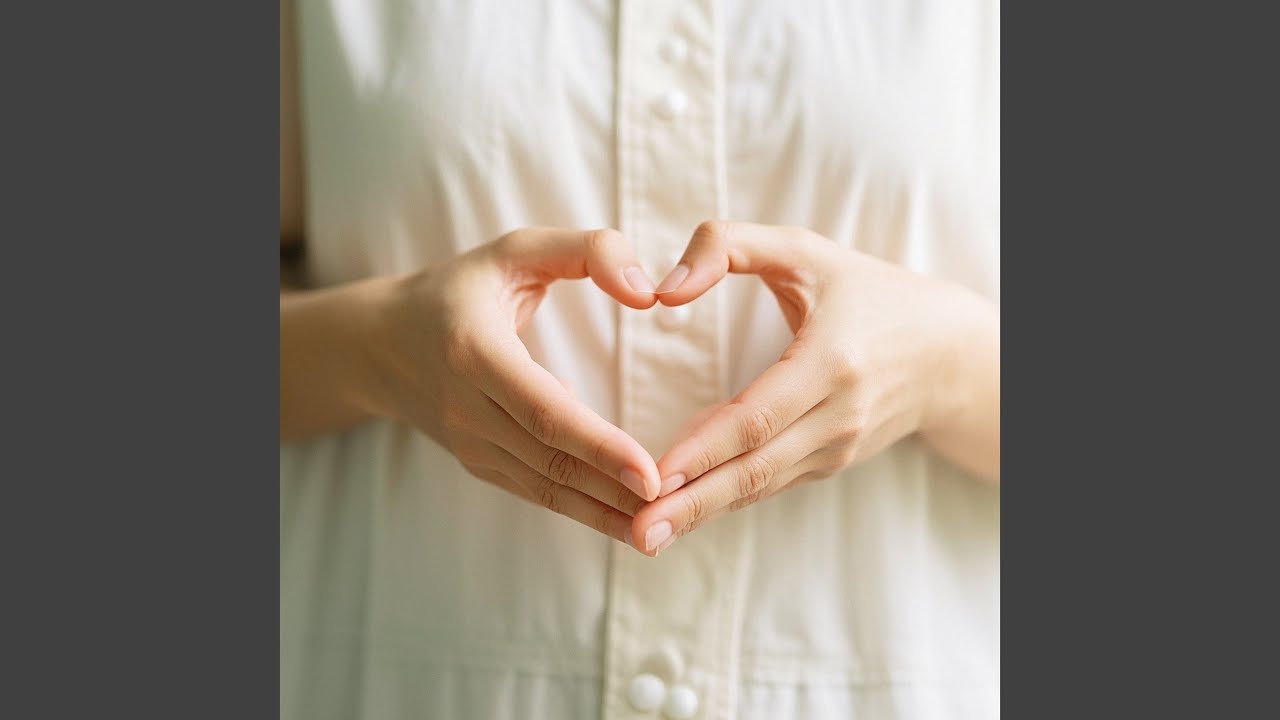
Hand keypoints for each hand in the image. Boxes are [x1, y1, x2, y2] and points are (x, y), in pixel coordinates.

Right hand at [370, 227, 664, 545]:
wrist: (381, 345)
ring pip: (546, 486)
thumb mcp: (516, 249)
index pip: (544, 410)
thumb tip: (646, 290)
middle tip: (675, 509)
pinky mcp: (480, 464)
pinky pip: (537, 492)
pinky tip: (627, 521)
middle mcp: (466, 407)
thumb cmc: (460, 290)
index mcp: (474, 351)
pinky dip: (583, 511)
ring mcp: (470, 444)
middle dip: (613, 489)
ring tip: (661, 528)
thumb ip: (588, 250)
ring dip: (604, 512)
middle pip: (550, 458)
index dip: (599, 445)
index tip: (648, 474)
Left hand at [632, 221, 999, 552]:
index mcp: (832, 361)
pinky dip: (724, 499)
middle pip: (755, 467)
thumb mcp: (804, 250)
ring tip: (647, 534)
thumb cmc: (866, 291)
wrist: (947, 351)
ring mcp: (838, 447)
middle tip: (638, 531)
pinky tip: (683, 510)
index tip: (656, 475)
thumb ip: (727, 246)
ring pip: (759, 486)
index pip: (758, 417)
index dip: (705, 448)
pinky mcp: (831, 463)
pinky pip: (769, 482)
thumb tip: (663, 289)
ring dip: (702, 512)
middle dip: (693, 502)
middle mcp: (839, 415)